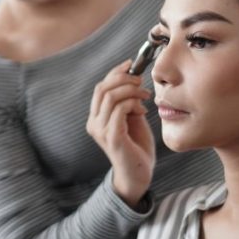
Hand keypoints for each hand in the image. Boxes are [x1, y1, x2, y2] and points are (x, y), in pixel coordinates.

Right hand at [87, 60, 155, 206]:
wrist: (138, 174)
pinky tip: (142, 110)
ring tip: (145, 96)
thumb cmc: (137, 146)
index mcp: (96, 117)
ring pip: (111, 97)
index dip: (115, 73)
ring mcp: (101, 131)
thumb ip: (128, 101)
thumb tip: (133, 79)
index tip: (131, 65)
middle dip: (124, 79)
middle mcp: (94, 123)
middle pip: (103, 88)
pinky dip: (132, 103)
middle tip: (141, 81)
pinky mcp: (112, 137)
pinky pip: (119, 110)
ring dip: (131, 91)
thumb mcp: (132, 118)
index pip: (101, 87)